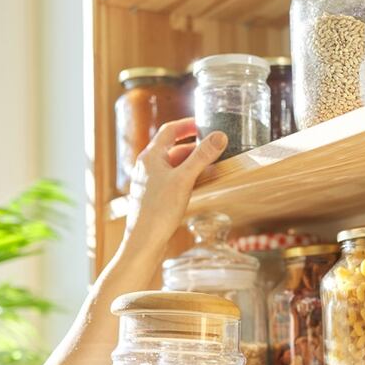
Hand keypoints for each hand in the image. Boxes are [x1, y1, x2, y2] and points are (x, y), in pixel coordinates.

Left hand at [124, 118, 226, 250]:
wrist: (144, 241)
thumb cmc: (159, 210)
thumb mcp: (185, 179)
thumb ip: (202, 156)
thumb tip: (219, 136)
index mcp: (150, 156)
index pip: (170, 130)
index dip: (188, 125)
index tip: (205, 124)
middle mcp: (147, 166)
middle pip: (173, 148)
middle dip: (194, 146)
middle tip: (214, 147)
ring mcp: (149, 182)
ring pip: (173, 165)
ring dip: (192, 163)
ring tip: (211, 165)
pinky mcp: (153, 196)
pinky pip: (172, 180)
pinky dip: (187, 177)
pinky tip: (199, 184)